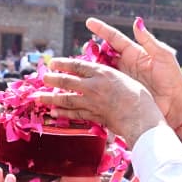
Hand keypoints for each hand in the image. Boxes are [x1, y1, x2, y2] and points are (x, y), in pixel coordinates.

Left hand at [38, 59, 166, 147]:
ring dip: (51, 98)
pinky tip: (54, 113)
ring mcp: (93, 102)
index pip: (78, 66)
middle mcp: (94, 86)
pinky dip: (63, 114)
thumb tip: (97, 77)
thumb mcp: (125, 79)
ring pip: (67, 99)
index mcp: (103, 73)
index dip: (63, 64)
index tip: (52, 63)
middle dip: (52, 79)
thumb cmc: (140, 98)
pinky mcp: (94, 116)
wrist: (142, 118)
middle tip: (42, 78)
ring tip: (39, 98)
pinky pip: (75, 114)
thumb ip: (108, 77)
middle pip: (68, 81)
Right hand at [77, 17, 181, 128]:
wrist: (176, 103)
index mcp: (134, 53)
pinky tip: (84, 85)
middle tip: (82, 49)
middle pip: (103, 54)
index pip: (114, 39)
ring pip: (101, 71)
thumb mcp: (163, 56)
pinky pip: (105, 88)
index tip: (88, 22)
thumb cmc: (172, 78)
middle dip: (90, 51)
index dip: (101, 30)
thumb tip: (137, 21)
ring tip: (76, 67)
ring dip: (89, 68)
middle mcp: (126, 64)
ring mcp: (122, 79)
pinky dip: (95, 86)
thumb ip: (149, 40)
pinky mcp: (122, 94)